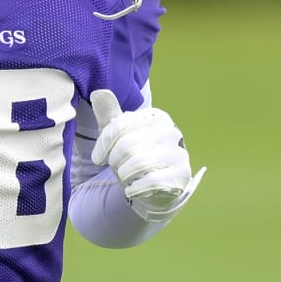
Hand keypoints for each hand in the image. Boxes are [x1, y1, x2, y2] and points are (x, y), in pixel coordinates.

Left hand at [90, 89, 205, 221]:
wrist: (154, 188)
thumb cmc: (134, 157)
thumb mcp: (118, 137)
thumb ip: (109, 115)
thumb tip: (98, 92)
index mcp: (156, 117)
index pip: (121, 125)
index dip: (104, 144)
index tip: (99, 157)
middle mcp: (171, 132)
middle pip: (128, 145)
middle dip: (115, 161)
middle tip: (117, 168)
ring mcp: (179, 153)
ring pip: (138, 162)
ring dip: (124, 175)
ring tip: (126, 178)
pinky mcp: (182, 175)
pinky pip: (151, 181)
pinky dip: (135, 188)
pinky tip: (133, 189)